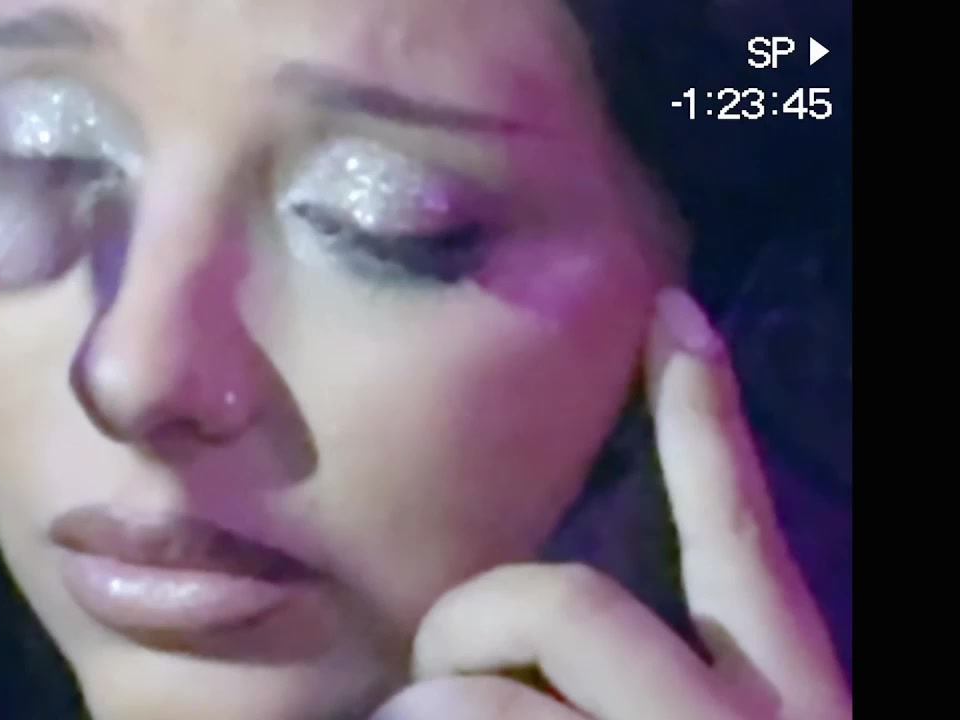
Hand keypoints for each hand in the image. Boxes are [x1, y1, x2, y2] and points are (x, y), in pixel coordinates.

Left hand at [372, 289, 850, 719]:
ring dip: (429, 709)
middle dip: (469, 631)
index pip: (740, 535)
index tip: (674, 312)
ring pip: (481, 688)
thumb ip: (638, 665)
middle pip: (567, 601)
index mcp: (785, 700)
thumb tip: (532, 615)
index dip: (706, 420)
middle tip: (438, 681)